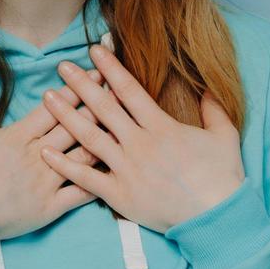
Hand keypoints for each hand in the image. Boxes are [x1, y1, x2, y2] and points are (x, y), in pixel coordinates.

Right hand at [0, 67, 112, 244]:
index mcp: (17, 136)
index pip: (54, 108)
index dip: (75, 90)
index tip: (94, 74)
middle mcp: (37, 155)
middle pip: (74, 126)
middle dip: (98, 106)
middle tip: (118, 90)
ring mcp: (46, 182)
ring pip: (83, 156)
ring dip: (103, 139)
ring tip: (123, 126)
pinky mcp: (50, 208)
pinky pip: (80, 194)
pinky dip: (99, 182)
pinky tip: (117, 173)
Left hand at [38, 43, 246, 233]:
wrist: (217, 218)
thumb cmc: (222, 177)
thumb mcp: (224, 136)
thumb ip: (214, 109)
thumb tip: (208, 87)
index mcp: (162, 127)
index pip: (130, 90)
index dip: (111, 68)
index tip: (95, 50)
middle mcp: (140, 144)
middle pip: (103, 108)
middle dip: (81, 84)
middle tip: (62, 66)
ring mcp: (127, 170)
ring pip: (90, 138)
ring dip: (66, 116)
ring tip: (47, 97)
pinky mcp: (120, 196)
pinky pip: (86, 178)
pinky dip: (64, 165)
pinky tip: (45, 151)